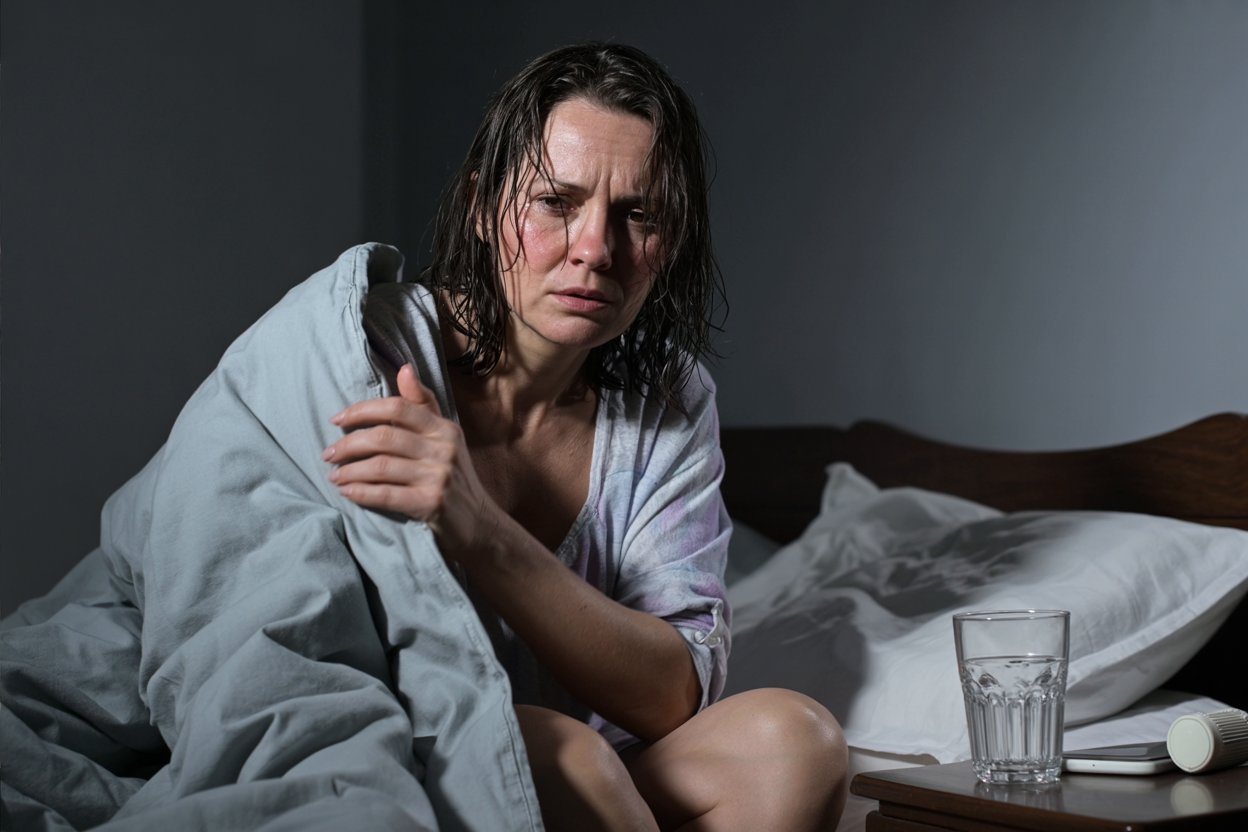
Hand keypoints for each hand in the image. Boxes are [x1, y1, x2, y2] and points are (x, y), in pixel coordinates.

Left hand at [324, 364, 499, 558]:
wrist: (479, 522)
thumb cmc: (453, 476)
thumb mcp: (444, 438)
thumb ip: (423, 404)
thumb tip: (404, 368)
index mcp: (443, 428)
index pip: (398, 408)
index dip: (362, 410)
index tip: (337, 420)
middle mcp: (443, 449)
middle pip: (384, 437)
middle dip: (349, 444)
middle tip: (329, 454)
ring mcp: (439, 476)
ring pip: (381, 466)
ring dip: (349, 471)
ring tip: (333, 476)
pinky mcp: (432, 503)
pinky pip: (385, 494)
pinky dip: (360, 492)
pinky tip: (346, 492)